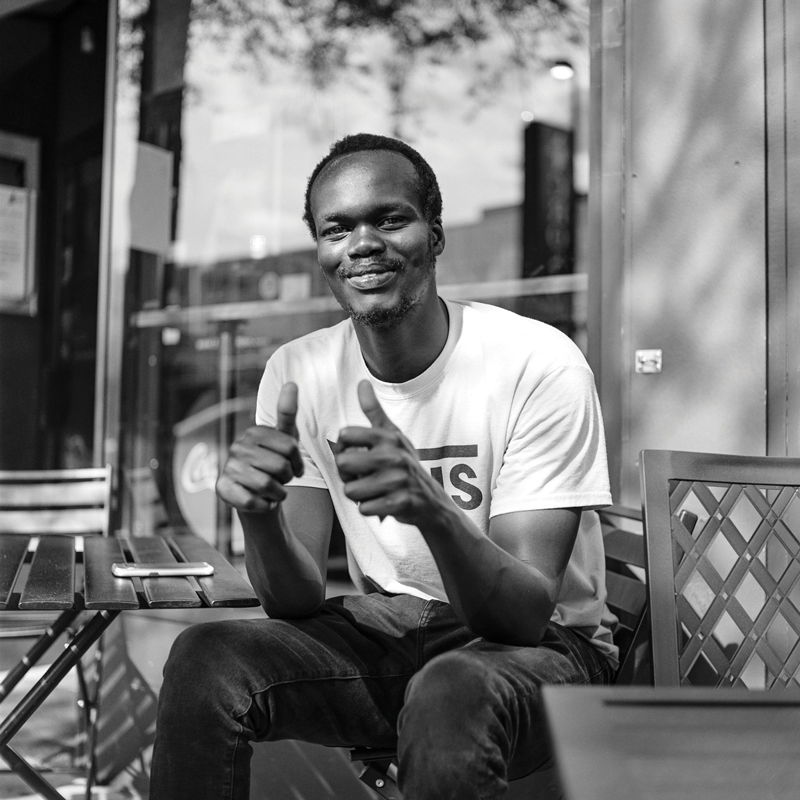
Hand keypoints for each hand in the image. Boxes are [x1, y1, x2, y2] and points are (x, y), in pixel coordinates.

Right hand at [216, 383, 303, 512]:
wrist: (258, 499)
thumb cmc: (273, 467)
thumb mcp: (286, 440)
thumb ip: (288, 414)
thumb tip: (292, 382)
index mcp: (254, 432)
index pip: (290, 447)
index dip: (298, 463)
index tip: (294, 468)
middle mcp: (237, 447)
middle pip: (280, 466)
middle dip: (286, 479)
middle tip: (280, 480)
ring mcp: (227, 467)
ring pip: (268, 485)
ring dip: (278, 494)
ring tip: (272, 491)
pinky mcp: (222, 489)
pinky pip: (254, 501)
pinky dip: (265, 505)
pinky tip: (261, 501)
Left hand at [334, 380, 445, 525]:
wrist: (432, 501)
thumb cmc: (405, 465)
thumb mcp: (393, 436)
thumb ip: (374, 411)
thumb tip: (362, 382)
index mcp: (388, 437)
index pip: (344, 435)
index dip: (344, 449)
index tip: (357, 456)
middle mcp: (393, 455)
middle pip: (342, 464)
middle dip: (347, 476)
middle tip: (362, 477)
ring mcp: (398, 480)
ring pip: (350, 490)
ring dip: (358, 495)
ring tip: (374, 491)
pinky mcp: (399, 503)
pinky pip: (364, 509)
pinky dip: (370, 510)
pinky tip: (383, 503)